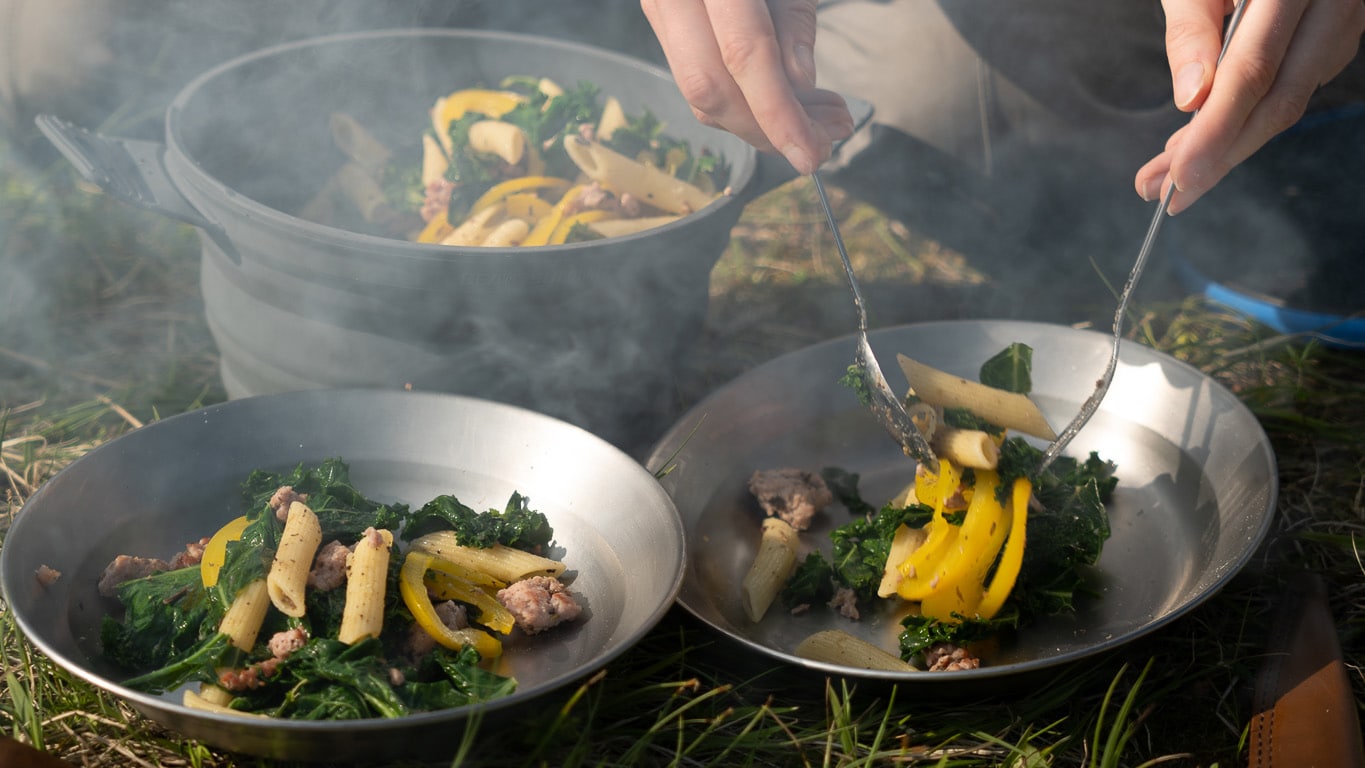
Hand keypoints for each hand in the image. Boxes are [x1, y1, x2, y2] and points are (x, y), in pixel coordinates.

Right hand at [640, 0, 854, 173]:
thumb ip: (794, 22)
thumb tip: (797, 88)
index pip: (743, 55)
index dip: (778, 113)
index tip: (812, 154)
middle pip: (711, 86)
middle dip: (768, 128)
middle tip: (827, 139)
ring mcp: (658, 4)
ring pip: (698, 89)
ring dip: (760, 121)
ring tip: (820, 120)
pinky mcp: (662, 17)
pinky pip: (696, 74)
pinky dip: (743, 99)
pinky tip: (787, 102)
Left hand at [1136, 0, 1364, 213]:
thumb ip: (1192, 31)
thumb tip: (1191, 101)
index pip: (1254, 71)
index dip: (1216, 130)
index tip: (1178, 178)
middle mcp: (1332, 2)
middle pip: (1279, 101)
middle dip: (1221, 156)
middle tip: (1168, 197)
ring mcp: (1344, 21)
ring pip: (1290, 101)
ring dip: (1231, 146)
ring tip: (1173, 177)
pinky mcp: (1337, 35)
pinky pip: (1294, 87)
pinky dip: (1248, 120)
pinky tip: (1208, 140)